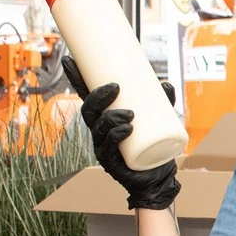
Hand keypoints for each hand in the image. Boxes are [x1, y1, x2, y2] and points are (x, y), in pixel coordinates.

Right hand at [62, 55, 180, 210]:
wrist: (158, 176)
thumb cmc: (153, 144)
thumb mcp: (160, 119)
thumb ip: (163, 101)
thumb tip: (166, 82)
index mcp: (104, 118)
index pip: (86, 96)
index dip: (76, 79)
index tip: (69, 59)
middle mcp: (100, 132)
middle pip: (89, 111)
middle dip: (98, 97)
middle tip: (115, 87)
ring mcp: (103, 147)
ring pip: (99, 129)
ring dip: (111, 118)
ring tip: (130, 114)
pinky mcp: (112, 163)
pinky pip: (109, 149)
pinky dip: (117, 137)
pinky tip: (127, 130)